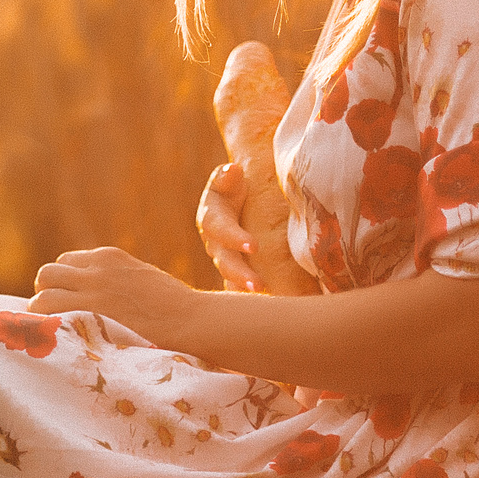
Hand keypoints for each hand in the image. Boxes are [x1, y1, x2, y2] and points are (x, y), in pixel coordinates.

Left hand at [31, 247, 206, 350]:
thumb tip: (101, 298)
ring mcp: (94, 286)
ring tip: (48, 327)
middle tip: (53, 316)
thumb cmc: (174, 307)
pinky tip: (48, 334)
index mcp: (110, 257)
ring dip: (41, 307)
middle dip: (47, 292)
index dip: (63, 284)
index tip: (67, 303)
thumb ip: (117, 281)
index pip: (67, 262)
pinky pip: (51, 308)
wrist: (190, 318)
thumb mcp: (141, 280)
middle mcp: (98, 266)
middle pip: (50, 272)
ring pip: (44, 288)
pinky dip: (44, 319)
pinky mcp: (93, 307)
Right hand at [195, 163, 258, 291]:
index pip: (221, 229)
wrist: (236, 196)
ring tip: (263, 296)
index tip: (254, 246)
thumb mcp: (228, 177)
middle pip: (224, 261)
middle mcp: (216, 242)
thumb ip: (227, 176)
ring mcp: (224, 258)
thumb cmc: (235, 184)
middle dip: (239, 274)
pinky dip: (246, 298)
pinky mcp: (236, 269)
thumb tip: (232, 171)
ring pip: (230, 277)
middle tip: (258, 285)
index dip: (235, 238)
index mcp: (212, 218)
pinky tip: (266, 306)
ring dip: (244, 288)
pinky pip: (238, 287)